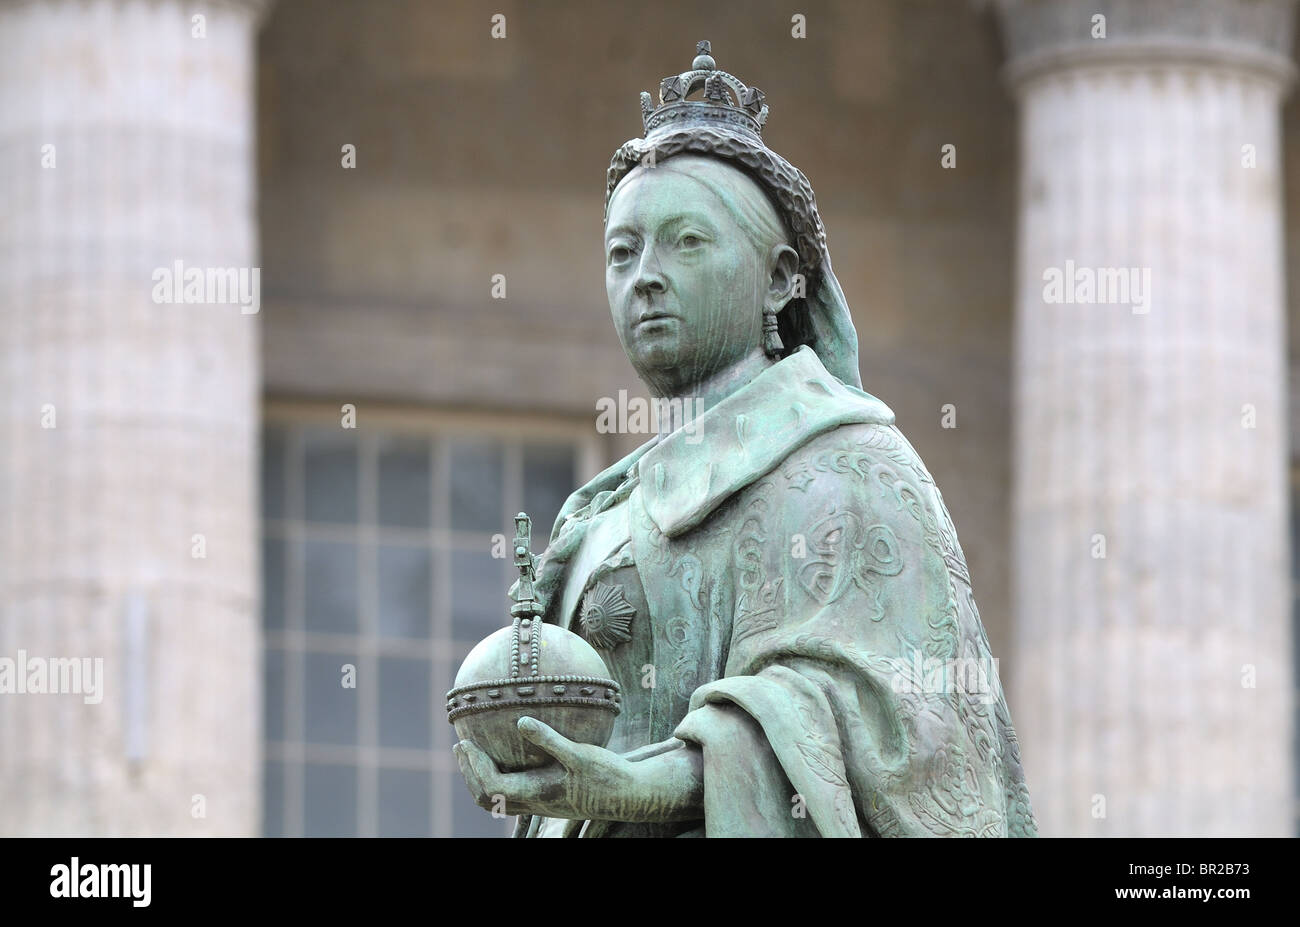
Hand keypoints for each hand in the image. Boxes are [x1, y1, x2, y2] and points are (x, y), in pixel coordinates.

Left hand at [453, 717, 644, 820]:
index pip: (492, 786)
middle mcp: (535, 801)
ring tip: (475, 750)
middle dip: (469, 774)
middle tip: (461, 746)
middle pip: (488, 798)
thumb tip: (520, 721)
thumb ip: (550, 740)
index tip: (465, 742)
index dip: (474, 766)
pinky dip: (502, 773)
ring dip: (482, 776)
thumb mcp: (581, 755)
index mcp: (537, 793)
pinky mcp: (550, 794)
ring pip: (500, 797)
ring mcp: (541, 801)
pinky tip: (510, 749)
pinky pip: (515, 789)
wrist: (630, 796)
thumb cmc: (608, 775)